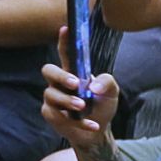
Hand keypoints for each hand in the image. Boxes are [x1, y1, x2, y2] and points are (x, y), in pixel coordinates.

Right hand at [40, 25, 121, 148]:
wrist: (97, 131)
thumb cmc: (102, 106)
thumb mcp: (112, 92)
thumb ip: (107, 82)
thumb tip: (93, 86)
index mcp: (73, 71)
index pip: (66, 52)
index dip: (64, 40)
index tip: (66, 28)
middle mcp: (59, 82)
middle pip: (48, 70)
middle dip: (60, 76)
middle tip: (75, 83)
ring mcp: (52, 98)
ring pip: (51, 95)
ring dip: (68, 101)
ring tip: (83, 108)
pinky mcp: (50, 114)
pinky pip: (57, 116)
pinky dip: (77, 122)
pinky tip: (92, 125)